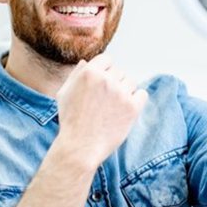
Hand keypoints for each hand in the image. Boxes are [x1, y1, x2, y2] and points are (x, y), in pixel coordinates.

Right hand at [56, 54, 147, 168]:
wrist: (80, 147)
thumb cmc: (70, 121)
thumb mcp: (64, 93)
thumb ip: (76, 75)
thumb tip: (86, 62)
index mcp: (90, 73)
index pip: (106, 59)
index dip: (104, 70)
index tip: (101, 84)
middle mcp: (107, 80)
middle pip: (119, 71)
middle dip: (113, 82)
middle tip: (105, 100)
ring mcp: (121, 93)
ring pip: (131, 82)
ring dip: (124, 91)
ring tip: (113, 107)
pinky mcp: (132, 108)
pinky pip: (142, 94)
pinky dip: (136, 100)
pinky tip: (126, 109)